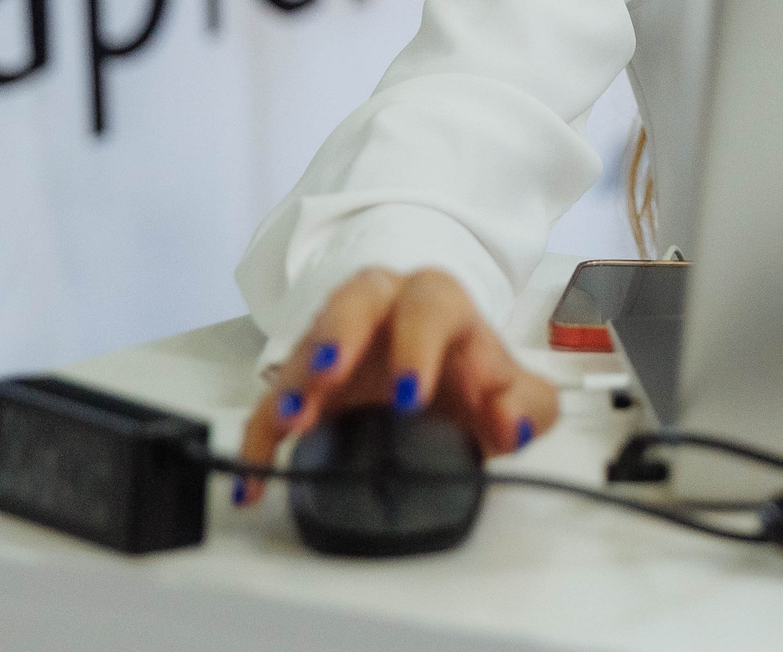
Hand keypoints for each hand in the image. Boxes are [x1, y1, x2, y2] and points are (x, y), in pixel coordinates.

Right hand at [235, 267, 558, 504]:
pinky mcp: (304, 384)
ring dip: (294, 381)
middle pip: (355, 300)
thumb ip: (528, 407)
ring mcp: (336, 343)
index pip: (430, 305)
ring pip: (306, 345)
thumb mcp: (516, 391)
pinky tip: (253, 482)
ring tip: (290, 419)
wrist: (443, 375)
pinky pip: (270, 407)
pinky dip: (259, 443)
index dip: (418, 345)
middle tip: (330, 372)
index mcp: (439, 304)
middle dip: (340, 333)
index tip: (411, 395)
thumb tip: (510, 425)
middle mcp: (381, 310)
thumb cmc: (473, 374)